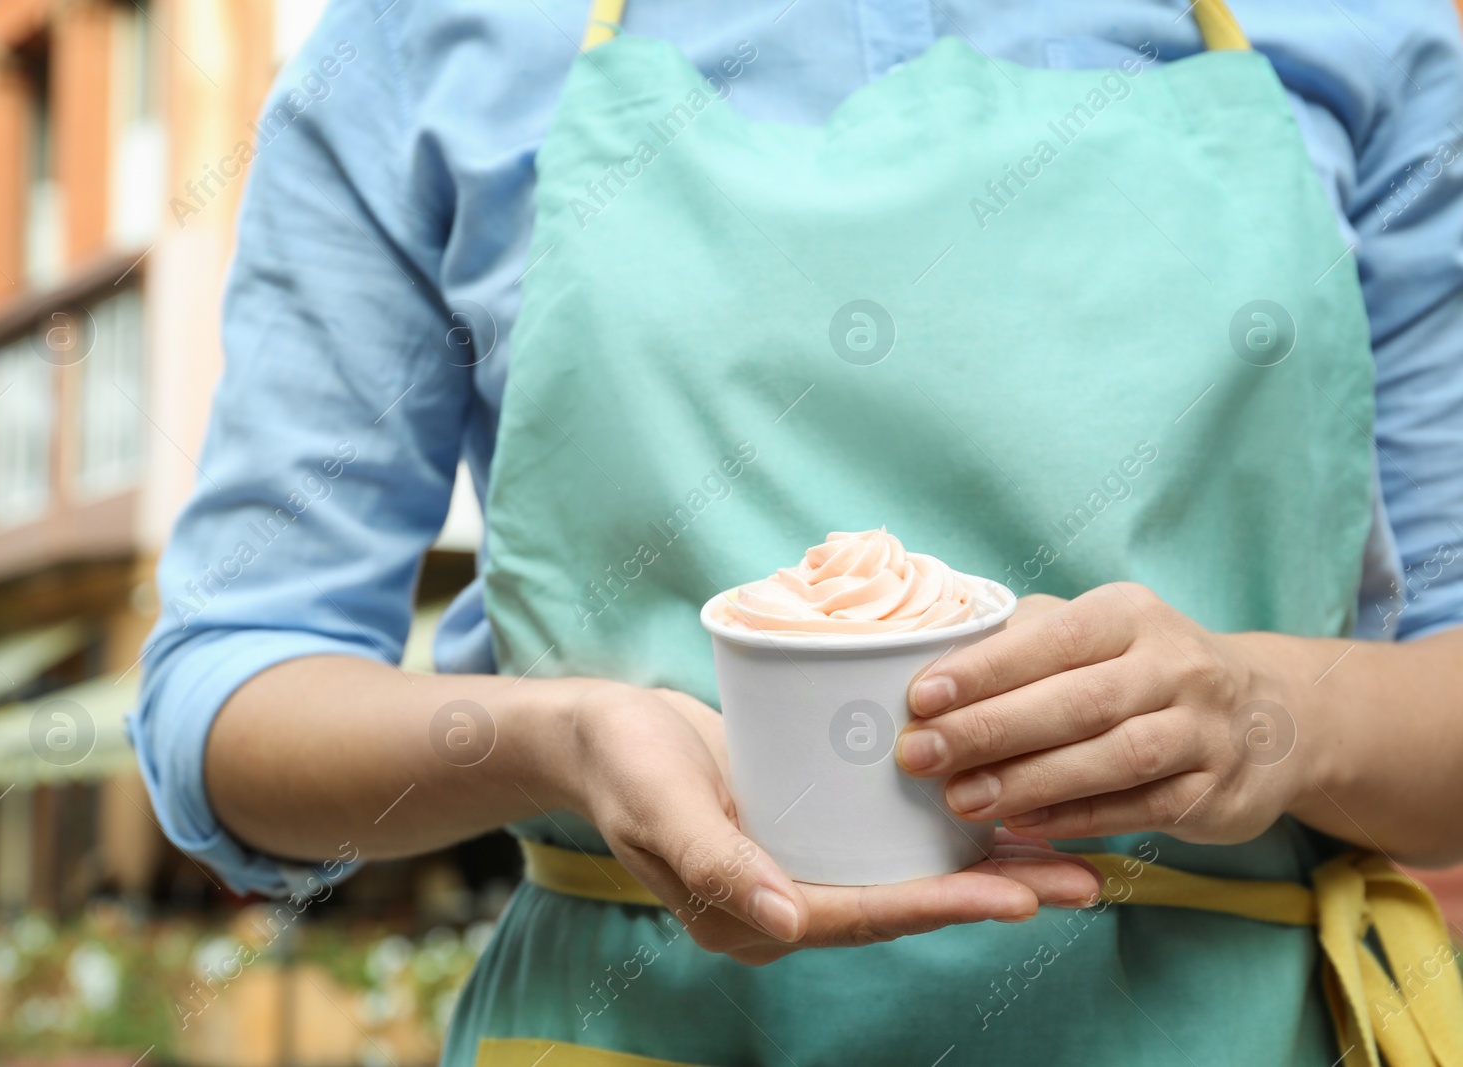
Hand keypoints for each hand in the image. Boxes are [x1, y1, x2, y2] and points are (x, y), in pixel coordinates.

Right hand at [564, 683, 1103, 965]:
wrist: (597, 733)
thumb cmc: (622, 762)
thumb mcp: (660, 805)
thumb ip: (718, 863)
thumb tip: (784, 922)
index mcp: (749, 914)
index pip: (860, 916)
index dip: (940, 906)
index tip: (1018, 895)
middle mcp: (782, 904)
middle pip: (902, 905)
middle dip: (992, 893)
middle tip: (1086, 881)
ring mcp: (797, 870)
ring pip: (905, 878)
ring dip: (986, 867)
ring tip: (1072, 857)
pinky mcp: (808, 833)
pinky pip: (886, 844)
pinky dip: (945, 834)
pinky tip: (1002, 812)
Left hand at [896, 582, 1302, 844]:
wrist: (1267, 716)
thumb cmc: (1139, 668)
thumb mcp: (1092, 633)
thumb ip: (1021, 640)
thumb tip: (927, 661)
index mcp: (1132, 614)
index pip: (1052, 637)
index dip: (984, 669)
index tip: (920, 697)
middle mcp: (1177, 665)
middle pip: (1077, 701)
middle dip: (990, 730)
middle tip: (920, 756)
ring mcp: (1204, 730)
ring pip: (1112, 757)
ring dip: (1030, 782)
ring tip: (961, 800)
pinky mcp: (1216, 791)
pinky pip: (1138, 807)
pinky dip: (1076, 818)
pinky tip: (1021, 826)